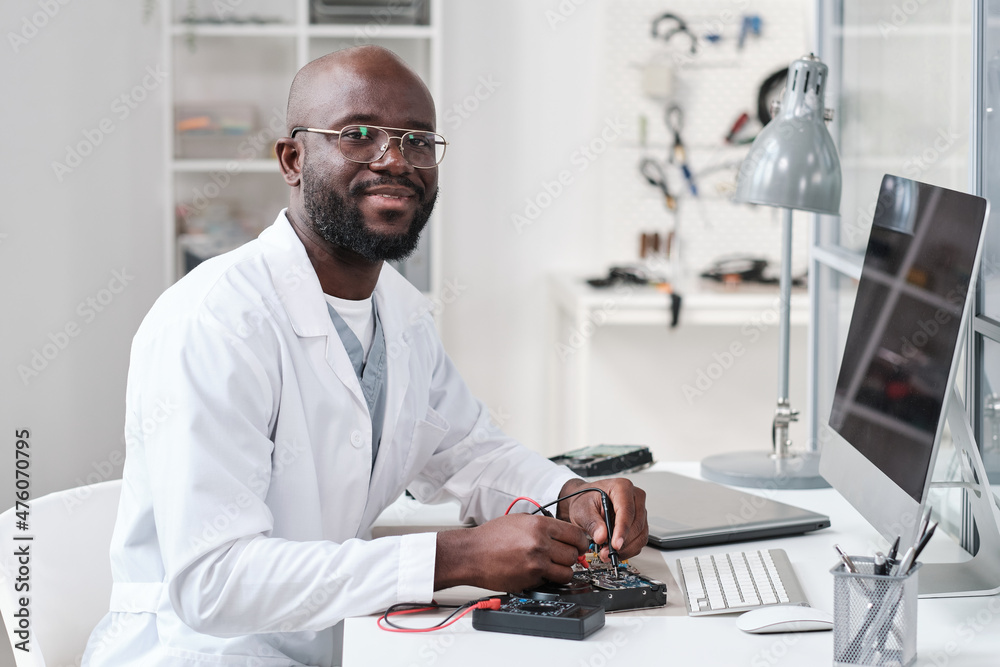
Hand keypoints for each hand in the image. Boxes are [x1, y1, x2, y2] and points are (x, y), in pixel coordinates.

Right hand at [434, 514, 588, 591]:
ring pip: (567, 570)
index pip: (575, 534)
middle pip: (574, 553)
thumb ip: (543, 527)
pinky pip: (552, 581)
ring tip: (552, 566)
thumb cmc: (491, 537)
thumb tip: (564, 535)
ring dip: (563, 570)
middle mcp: (540, 541)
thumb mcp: (520, 520)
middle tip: (562, 557)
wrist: (472, 554)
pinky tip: (540, 573)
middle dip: (571, 556)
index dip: (581, 542)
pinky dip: (551, 579)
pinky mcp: (531, 577)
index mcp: (539, 524)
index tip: (579, 545)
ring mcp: (536, 561)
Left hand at [557, 477, 647, 560]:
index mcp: (622, 488)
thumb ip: (592, 523)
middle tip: (606, 552)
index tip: (615, 545)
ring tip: (608, 553)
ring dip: (626, 548)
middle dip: (622, 543)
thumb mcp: (582, 509)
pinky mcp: (640, 523)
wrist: (585, 501)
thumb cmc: (585, 500)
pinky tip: (615, 550)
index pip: (627, 511)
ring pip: (641, 535)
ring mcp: (639, 510)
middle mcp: (634, 497)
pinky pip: (640, 540)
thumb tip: (601, 537)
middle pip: (637, 524)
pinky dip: (629, 549)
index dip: (622, 530)